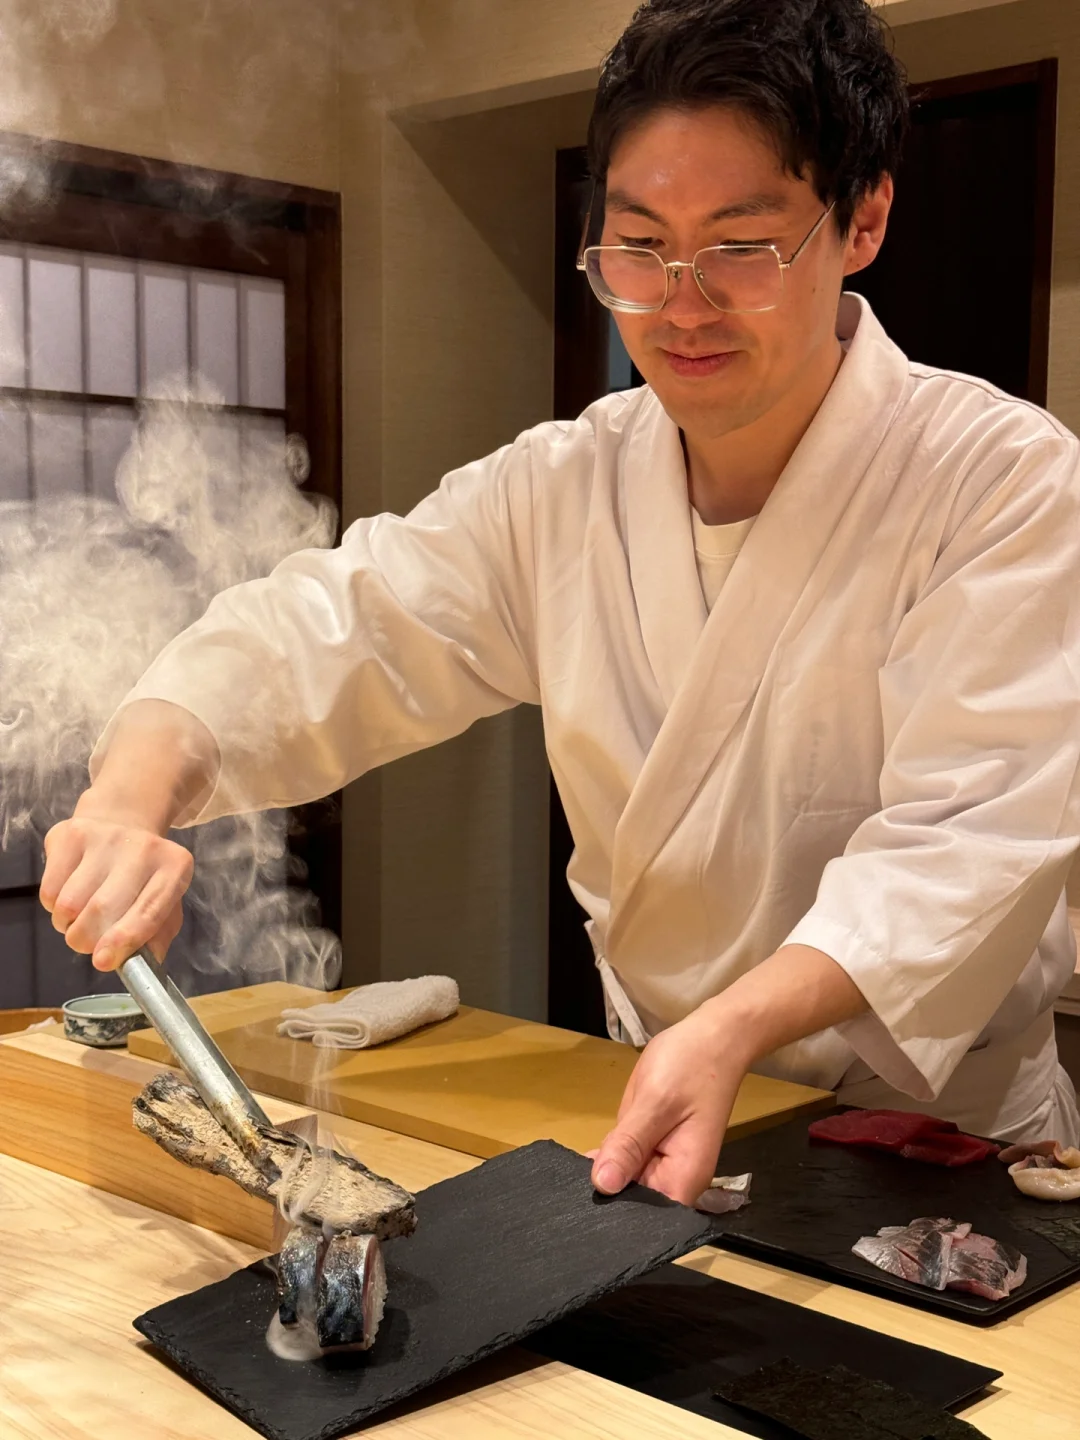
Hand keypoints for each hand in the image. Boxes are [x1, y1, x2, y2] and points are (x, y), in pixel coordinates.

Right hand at [40, 807, 193, 970]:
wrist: (121, 824)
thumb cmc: (144, 877)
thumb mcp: (165, 905)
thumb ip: (157, 937)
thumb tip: (142, 965)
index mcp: (175, 868)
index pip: (149, 911)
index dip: (123, 940)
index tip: (103, 961)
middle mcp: (144, 847)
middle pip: (101, 909)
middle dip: (87, 940)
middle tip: (87, 944)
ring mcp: (105, 837)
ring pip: (69, 904)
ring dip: (68, 925)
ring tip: (80, 917)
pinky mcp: (70, 835)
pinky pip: (49, 891)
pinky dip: (53, 906)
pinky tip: (69, 894)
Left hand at [589, 945, 866, 1205]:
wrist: (712, 1037)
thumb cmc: (692, 1065)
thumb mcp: (656, 1102)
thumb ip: (629, 1144)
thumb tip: (603, 1186)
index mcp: (684, 1177)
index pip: (644, 1219)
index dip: (612, 1219)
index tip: (579, 1214)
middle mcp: (673, 1178)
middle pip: (632, 1203)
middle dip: (601, 1197)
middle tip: (561, 1195)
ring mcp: (661, 1162)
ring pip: (622, 1183)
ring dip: (599, 1177)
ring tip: (563, 1183)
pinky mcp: (649, 1145)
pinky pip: (623, 1161)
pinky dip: (606, 1158)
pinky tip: (579, 1159)